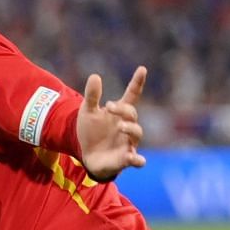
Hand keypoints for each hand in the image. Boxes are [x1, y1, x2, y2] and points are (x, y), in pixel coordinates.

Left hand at [75, 66, 146, 182]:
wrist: (87, 155)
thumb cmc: (91, 131)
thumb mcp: (88, 112)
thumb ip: (92, 96)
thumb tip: (95, 76)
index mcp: (119, 112)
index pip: (132, 95)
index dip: (137, 83)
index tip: (142, 69)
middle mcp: (127, 125)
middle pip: (132, 114)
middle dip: (123, 110)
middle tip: (109, 107)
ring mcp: (128, 142)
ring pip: (137, 133)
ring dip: (130, 129)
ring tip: (121, 126)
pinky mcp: (125, 158)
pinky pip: (137, 160)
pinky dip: (137, 160)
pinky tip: (134, 158)